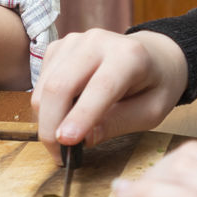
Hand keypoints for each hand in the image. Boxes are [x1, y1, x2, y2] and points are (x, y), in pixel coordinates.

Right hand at [30, 28, 187, 161]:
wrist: (153, 54)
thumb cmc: (155, 85)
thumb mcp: (150, 112)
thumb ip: (118, 123)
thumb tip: (83, 139)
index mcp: (129, 56)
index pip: (100, 87)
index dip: (81, 116)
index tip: (66, 142)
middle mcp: (98, 41)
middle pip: (60, 85)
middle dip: (51, 125)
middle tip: (58, 155)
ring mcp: (75, 41)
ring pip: (45, 85)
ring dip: (46, 119)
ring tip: (63, 140)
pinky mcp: (59, 46)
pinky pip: (41, 81)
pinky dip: (46, 105)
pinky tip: (63, 114)